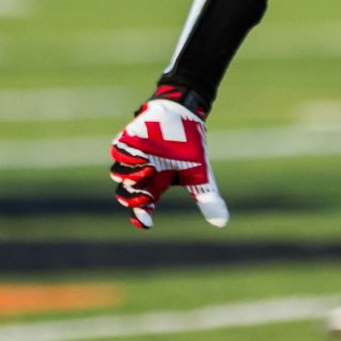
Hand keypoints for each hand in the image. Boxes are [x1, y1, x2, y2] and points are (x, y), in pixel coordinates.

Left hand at [109, 98, 228, 229]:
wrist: (185, 117)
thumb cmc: (190, 148)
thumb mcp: (201, 176)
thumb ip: (208, 199)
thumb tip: (223, 223)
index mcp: (154, 186)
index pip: (141, 208)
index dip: (141, 217)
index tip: (147, 222)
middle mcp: (139, 175)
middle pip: (126, 194)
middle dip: (134, 199)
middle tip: (147, 197)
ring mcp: (131, 158)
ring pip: (118, 174)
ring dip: (131, 177)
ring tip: (150, 170)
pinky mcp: (128, 141)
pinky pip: (118, 152)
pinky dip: (127, 157)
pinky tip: (142, 157)